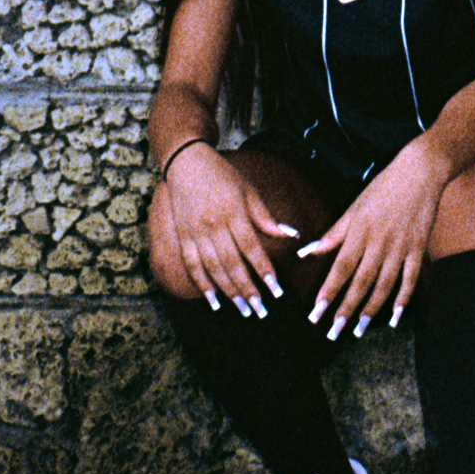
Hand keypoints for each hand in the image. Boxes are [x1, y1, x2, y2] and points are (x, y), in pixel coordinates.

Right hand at [164, 146, 294, 314]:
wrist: (186, 163)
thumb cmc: (223, 176)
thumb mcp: (249, 191)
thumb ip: (267, 218)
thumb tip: (292, 235)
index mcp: (234, 213)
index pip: (251, 249)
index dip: (264, 271)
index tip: (276, 290)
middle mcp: (214, 226)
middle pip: (232, 264)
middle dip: (247, 290)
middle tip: (260, 310)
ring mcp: (195, 232)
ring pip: (213, 269)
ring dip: (228, 292)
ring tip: (243, 309)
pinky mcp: (182, 237)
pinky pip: (192, 266)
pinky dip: (202, 285)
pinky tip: (213, 302)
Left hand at [300, 140, 448, 338]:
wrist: (420, 172)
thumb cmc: (383, 188)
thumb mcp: (353, 207)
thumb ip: (332, 234)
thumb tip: (305, 253)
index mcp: (359, 233)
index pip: (340, 269)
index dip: (328, 293)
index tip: (315, 314)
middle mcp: (379, 243)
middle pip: (360, 283)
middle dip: (345, 310)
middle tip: (333, 333)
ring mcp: (400, 247)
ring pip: (384, 286)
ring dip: (371, 310)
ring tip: (359, 331)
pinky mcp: (418, 248)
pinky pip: (410, 279)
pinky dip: (403, 299)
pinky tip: (395, 318)